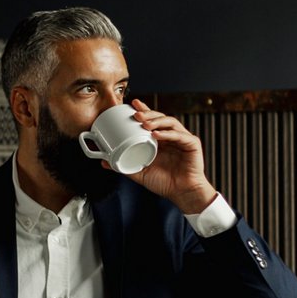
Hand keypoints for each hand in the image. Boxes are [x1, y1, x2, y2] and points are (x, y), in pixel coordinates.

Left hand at [106, 98, 216, 214]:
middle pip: (160, 118)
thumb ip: (124, 166)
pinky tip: (157, 134)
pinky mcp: (192, 144)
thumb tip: (104, 162)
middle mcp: (171, 136)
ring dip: (156, 121)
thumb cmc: (164, 183)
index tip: (132, 104)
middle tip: (136, 114)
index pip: (151, 121)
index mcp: (160, 140)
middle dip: (148, 114)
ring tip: (144, 123)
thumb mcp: (140, 173)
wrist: (182, 193)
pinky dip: (168, 133)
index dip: (144, 111)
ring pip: (170, 122)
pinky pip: (180, 135)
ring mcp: (182, 139)